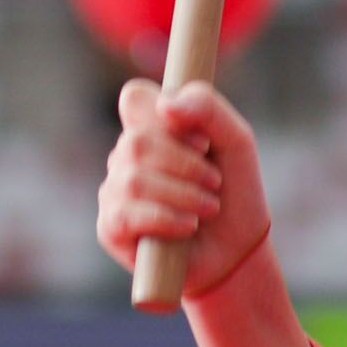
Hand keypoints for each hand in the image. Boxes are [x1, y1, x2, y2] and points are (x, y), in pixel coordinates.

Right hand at [96, 78, 274, 297]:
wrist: (236, 248)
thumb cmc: (233, 190)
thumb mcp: (235, 141)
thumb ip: (207, 108)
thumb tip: (164, 106)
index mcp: (151, 127)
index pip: (134, 98)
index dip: (165, 115)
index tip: (203, 142)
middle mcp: (126, 156)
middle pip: (136, 141)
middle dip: (185, 165)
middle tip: (215, 183)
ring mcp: (114, 190)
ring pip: (133, 180)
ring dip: (182, 195)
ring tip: (209, 208)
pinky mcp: (110, 227)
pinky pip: (126, 214)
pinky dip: (166, 219)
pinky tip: (189, 226)